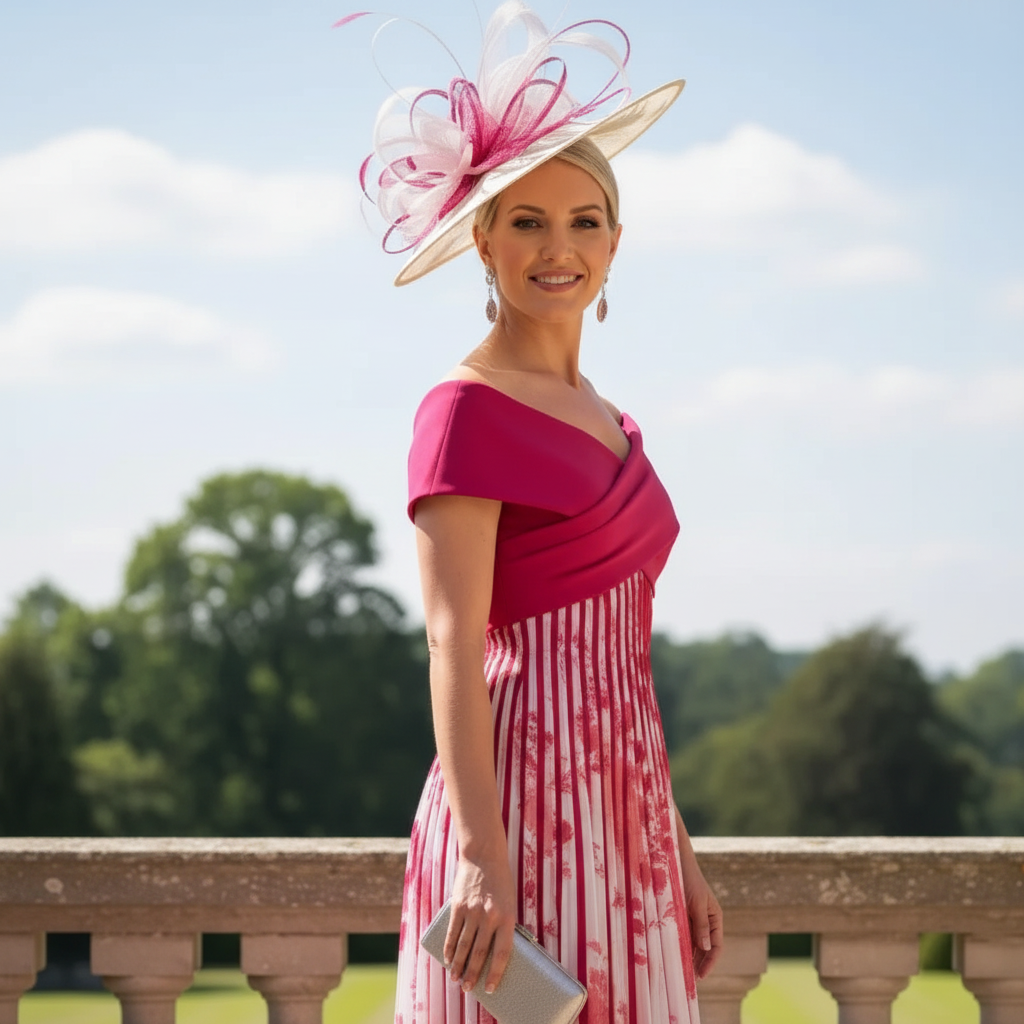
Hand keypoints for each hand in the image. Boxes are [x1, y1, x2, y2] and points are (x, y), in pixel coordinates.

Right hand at [444, 851, 516, 994]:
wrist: (483, 856)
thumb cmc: (500, 881)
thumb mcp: (509, 902)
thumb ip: (502, 924)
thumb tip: (494, 950)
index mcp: (507, 917)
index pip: (502, 953)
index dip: (495, 973)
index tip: (491, 988)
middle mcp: (489, 916)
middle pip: (479, 953)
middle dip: (473, 974)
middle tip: (468, 989)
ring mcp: (472, 911)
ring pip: (464, 946)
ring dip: (459, 965)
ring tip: (456, 979)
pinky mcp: (458, 905)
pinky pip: (453, 932)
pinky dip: (449, 948)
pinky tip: (448, 959)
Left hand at [673, 807, 722, 979]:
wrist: (675, 861)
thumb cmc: (689, 879)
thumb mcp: (697, 901)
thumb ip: (701, 924)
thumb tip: (706, 948)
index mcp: (716, 917)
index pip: (717, 946)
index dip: (710, 963)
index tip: (700, 976)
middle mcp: (707, 920)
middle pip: (705, 948)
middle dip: (699, 964)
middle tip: (689, 982)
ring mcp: (694, 918)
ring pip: (693, 944)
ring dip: (689, 957)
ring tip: (681, 973)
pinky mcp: (682, 915)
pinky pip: (683, 935)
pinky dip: (680, 946)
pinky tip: (673, 955)